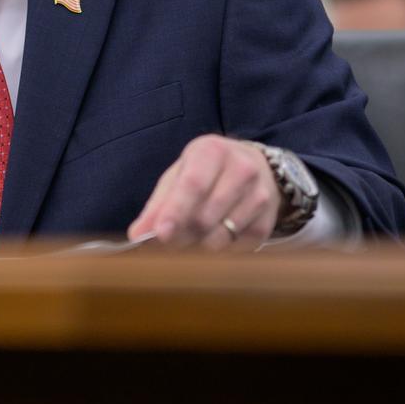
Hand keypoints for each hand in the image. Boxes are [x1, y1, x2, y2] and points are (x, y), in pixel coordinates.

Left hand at [126, 135, 278, 250]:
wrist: (258, 168)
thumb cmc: (208, 172)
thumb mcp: (179, 175)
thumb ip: (157, 205)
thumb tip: (137, 235)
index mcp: (212, 151)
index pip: (193, 184)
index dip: (176, 211)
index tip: (161, 234)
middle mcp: (241, 169)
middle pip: (206, 216)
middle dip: (181, 236)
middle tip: (167, 243)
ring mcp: (259, 196)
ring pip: (221, 237)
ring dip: (198, 247)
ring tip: (190, 239)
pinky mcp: (267, 221)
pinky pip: (236, 248)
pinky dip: (219, 251)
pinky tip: (214, 237)